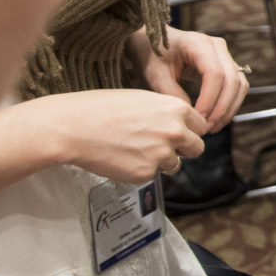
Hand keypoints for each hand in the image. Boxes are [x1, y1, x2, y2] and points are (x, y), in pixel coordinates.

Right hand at [23, 88, 209, 183]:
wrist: (75, 126)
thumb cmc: (103, 108)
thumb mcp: (143, 99)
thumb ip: (166, 113)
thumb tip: (179, 125)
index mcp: (177, 109)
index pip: (200, 125)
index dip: (188, 130)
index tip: (176, 133)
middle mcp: (176, 132)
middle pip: (197, 148)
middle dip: (183, 149)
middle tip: (161, 146)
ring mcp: (162, 154)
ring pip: (175, 164)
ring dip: (161, 161)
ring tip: (135, 150)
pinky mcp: (146, 173)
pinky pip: (152, 175)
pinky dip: (141, 170)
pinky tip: (122, 158)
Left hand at [134, 28, 248, 131]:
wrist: (151, 42)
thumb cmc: (150, 56)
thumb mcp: (155, 75)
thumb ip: (173, 94)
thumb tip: (193, 116)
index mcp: (197, 43)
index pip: (214, 73)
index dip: (209, 100)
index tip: (197, 120)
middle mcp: (216, 46)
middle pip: (232, 80)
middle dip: (221, 108)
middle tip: (205, 129)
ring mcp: (225, 54)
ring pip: (239, 84)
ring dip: (229, 108)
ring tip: (211, 128)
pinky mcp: (227, 64)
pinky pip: (237, 86)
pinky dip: (230, 104)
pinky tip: (216, 119)